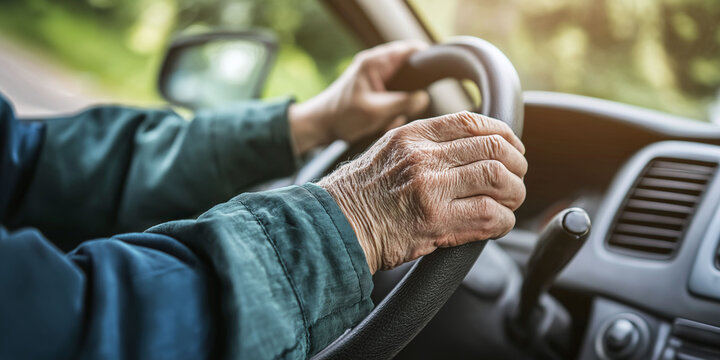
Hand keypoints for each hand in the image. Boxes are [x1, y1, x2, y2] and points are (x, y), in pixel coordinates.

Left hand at [289, 41, 429, 154]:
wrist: (319, 126)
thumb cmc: (342, 116)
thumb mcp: (376, 111)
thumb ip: (403, 103)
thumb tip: (424, 98)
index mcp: (375, 62)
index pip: (410, 50)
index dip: (426, 60)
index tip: (436, 78)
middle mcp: (375, 66)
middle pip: (409, 73)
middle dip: (410, 94)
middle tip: (403, 109)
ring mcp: (374, 78)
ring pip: (402, 90)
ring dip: (398, 108)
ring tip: (385, 119)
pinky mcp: (373, 91)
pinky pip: (392, 100)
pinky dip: (389, 113)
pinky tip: (380, 123)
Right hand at [319, 112, 526, 272]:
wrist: (336, 226)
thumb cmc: (361, 193)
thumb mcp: (390, 149)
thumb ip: (427, 143)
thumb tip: (472, 144)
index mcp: (413, 135)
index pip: (472, 121)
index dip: (503, 134)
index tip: (512, 147)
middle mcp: (424, 157)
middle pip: (493, 149)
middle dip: (516, 164)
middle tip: (516, 177)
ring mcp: (431, 189)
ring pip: (499, 179)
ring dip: (513, 193)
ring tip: (508, 202)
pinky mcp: (436, 222)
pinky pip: (489, 215)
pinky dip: (502, 220)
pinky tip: (496, 223)